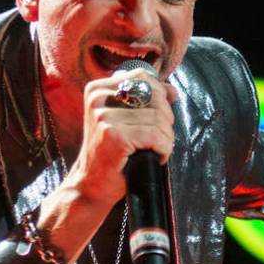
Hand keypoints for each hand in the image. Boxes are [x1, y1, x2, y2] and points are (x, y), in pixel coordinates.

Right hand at [65, 69, 178, 210]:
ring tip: (153, 150)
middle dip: (165, 120)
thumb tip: (172, 91)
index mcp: (98, 89)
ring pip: (159, 119)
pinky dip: (163, 150)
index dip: (160, 96)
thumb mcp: (124, 120)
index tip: (158, 118)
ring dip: (165, 139)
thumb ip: (146, 100)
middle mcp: (98, 98)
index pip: (143, 78)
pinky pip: (156, 136)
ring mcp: (104, 116)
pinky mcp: (113, 135)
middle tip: (156, 139)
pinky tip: (154, 157)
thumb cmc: (111, 153)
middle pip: (155, 96)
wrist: (91, 185)